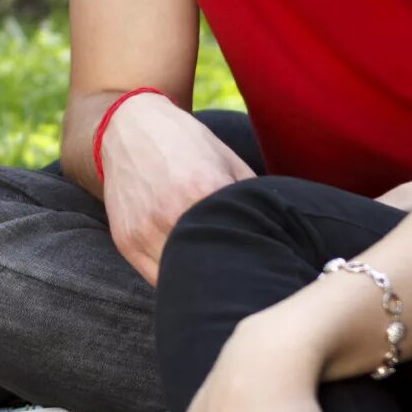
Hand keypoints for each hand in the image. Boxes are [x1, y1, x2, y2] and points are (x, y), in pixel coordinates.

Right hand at [96, 94, 254, 284]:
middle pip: (210, 268)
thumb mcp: (228, 162)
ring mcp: (144, 231)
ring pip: (180, 279)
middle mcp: (171, 213)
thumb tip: (285, 233)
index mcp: (203, 189)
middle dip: (231, 277)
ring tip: (219, 281)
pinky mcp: (125, 241)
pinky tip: (190, 272)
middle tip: (247, 280)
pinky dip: (175, 280)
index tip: (268, 266)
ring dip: (201, 283)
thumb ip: (253, 199)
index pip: (239, 244)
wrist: (127, 128)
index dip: (256, 259)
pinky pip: (155, 278)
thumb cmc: (185, 143)